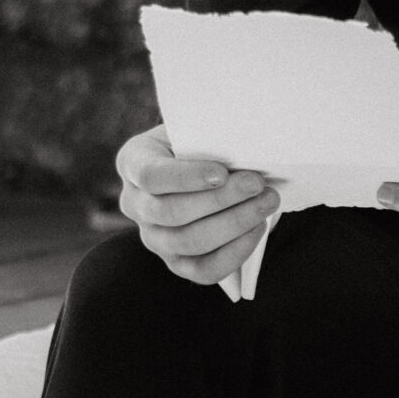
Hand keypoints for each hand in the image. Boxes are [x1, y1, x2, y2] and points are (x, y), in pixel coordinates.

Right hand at [114, 124, 279, 285]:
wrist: (201, 165)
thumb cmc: (199, 141)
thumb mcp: (193, 127)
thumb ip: (207, 136)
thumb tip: (245, 149)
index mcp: (132, 162)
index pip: (150, 176)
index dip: (186, 178)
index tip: (222, 173)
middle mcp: (134, 204)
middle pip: (171, 212)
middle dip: (221, 200)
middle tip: (258, 184)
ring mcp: (152, 238)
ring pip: (188, 242)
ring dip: (234, 223)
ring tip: (265, 203)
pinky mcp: (175, 262)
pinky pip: (203, 270)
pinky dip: (234, 252)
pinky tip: (257, 229)